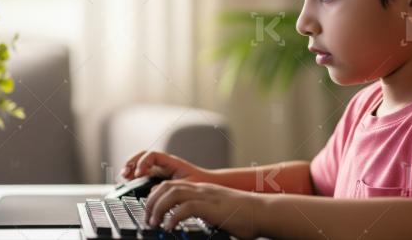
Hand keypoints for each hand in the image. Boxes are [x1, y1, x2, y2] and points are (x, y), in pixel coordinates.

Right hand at [120, 150, 211, 181]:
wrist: (209, 183)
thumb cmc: (200, 182)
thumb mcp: (186, 185)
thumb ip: (170, 186)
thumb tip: (153, 190)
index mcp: (171, 162)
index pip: (152, 155)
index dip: (143, 162)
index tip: (139, 173)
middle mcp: (164, 164)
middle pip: (143, 156)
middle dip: (132, 162)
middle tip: (125, 173)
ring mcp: (160, 170)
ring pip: (141, 163)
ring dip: (131, 168)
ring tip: (124, 176)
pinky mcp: (159, 177)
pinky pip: (144, 173)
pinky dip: (135, 176)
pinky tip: (130, 182)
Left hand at [144, 180, 265, 239]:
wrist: (262, 212)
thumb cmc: (246, 215)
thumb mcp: (218, 211)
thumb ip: (204, 212)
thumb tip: (194, 223)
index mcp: (202, 190)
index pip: (172, 184)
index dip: (156, 195)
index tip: (151, 209)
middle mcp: (201, 189)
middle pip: (167, 186)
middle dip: (152, 202)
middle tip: (148, 218)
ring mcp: (206, 196)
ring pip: (172, 193)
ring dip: (158, 208)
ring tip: (155, 222)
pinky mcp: (211, 207)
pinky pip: (185, 208)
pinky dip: (173, 217)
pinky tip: (170, 227)